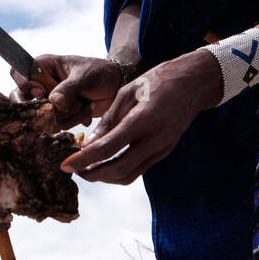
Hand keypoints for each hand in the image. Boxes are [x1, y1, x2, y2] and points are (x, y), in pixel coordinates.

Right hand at [10, 55, 123, 129]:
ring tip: (82, 102)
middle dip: (44, 107)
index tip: (41, 93)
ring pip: (42, 115)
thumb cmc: (100, 72)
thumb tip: (54, 102)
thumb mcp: (85, 76)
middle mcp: (41, 83)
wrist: (117, 86)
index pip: (18, 73)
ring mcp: (49, 101)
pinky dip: (73, 120)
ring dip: (65, 113)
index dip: (25, 85)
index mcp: (43, 66)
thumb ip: (69, 87)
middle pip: (23, 99)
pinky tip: (85, 110)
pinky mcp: (58, 115)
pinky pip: (56, 124)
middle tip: (60, 107)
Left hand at [59, 50, 221, 184]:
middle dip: (91, 174)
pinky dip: (117, 172)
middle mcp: (155, 139)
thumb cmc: (156, 81)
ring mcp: (162, 149)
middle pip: (118, 169)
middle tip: (72, 170)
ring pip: (128, 175)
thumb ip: (108, 120)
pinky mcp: (164, 153)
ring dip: (104, 177)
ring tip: (84, 168)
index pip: (108, 148)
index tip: (65, 165)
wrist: (193, 84)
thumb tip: (87, 144)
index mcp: (143, 119)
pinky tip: (103, 164)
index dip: (84, 159)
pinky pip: (137, 170)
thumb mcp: (127, 92)